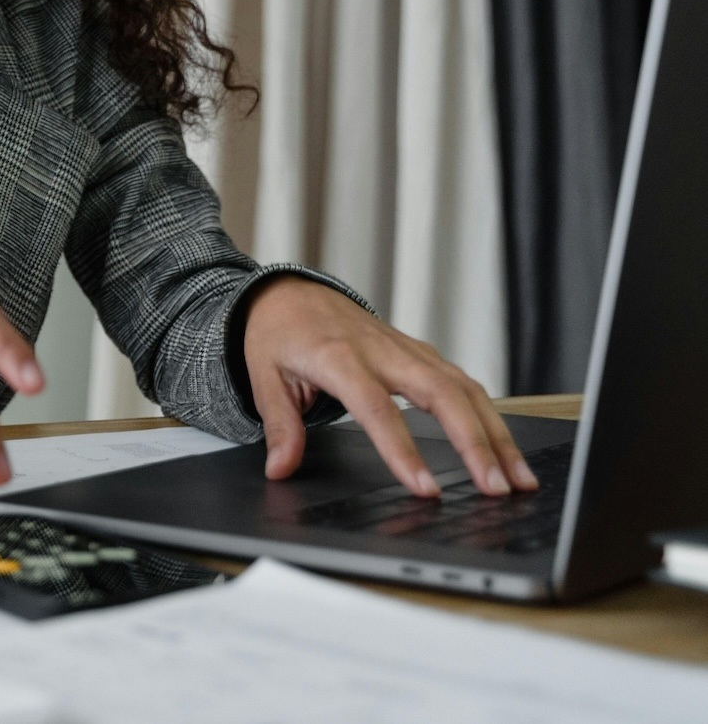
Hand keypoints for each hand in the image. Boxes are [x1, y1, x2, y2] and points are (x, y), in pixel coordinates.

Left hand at [243, 275, 538, 497]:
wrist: (289, 294)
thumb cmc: (278, 334)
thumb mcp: (264, 377)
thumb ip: (279, 425)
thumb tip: (281, 469)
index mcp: (339, 358)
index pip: (378, 410)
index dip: (403, 451)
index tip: (425, 488)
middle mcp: (383, 352)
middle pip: (442, 395)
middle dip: (475, 443)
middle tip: (495, 488)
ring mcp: (408, 351)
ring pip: (464, 389)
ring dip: (497, 435)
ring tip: (519, 480)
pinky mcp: (422, 355)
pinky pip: (463, 384)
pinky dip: (489, 417)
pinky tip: (505, 449)